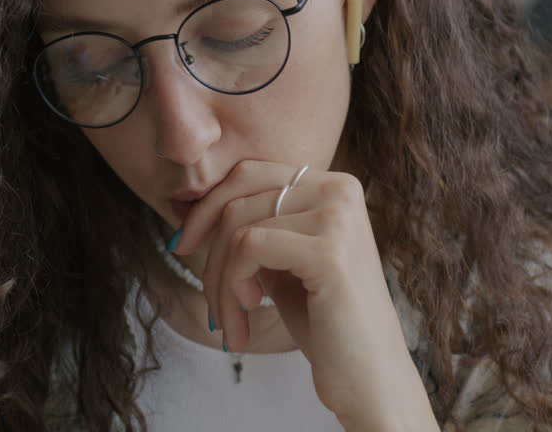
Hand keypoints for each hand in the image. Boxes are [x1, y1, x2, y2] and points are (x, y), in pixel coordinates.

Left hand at [173, 160, 437, 429]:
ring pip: (238, 227)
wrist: (369, 378)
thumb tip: (195, 211)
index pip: (249, 173)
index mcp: (333, 186)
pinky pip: (249, 248)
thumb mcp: (284, 263)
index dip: (206, 207)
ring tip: (230, 322)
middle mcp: (339, 190)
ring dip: (219, 282)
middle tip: (211, 300)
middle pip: (239, 196)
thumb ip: (256, 229)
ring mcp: (337, 217)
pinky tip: (249, 315)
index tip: (182, 246)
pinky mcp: (328, 251)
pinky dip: (232, 287)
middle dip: (209, 252)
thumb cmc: (325, 324)